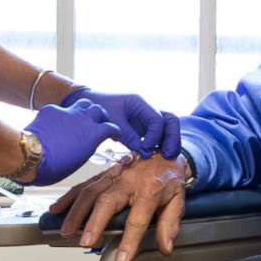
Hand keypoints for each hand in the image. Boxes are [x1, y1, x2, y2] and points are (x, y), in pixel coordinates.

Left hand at [22, 96, 133, 186]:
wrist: (32, 156)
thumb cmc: (54, 166)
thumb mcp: (78, 161)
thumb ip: (86, 148)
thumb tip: (84, 146)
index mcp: (94, 134)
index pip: (112, 128)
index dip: (114, 131)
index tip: (114, 134)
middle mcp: (84, 119)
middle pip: (99, 111)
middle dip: (101, 116)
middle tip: (100, 121)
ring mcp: (68, 112)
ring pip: (84, 103)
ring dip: (86, 109)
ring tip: (84, 116)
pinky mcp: (52, 110)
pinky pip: (61, 109)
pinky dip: (62, 115)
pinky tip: (56, 123)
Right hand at [53, 154, 189, 260]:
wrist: (164, 148)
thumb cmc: (168, 177)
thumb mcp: (178, 200)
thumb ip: (170, 224)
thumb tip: (165, 247)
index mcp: (150, 189)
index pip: (138, 219)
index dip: (129, 241)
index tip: (122, 259)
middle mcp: (128, 180)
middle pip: (107, 202)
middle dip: (93, 223)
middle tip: (85, 242)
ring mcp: (113, 175)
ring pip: (90, 192)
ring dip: (76, 212)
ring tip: (66, 231)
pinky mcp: (103, 174)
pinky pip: (83, 185)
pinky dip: (68, 197)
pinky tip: (57, 209)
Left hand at [63, 86, 179, 160]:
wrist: (88, 105)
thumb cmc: (98, 108)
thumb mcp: (112, 122)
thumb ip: (128, 135)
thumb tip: (144, 151)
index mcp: (140, 103)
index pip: (157, 119)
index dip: (154, 136)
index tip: (145, 148)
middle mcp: (147, 110)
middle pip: (170, 120)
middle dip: (173, 137)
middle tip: (168, 154)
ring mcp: (146, 119)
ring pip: (168, 128)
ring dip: (170, 142)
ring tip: (167, 156)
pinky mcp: (142, 128)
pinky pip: (158, 135)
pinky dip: (160, 145)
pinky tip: (157, 156)